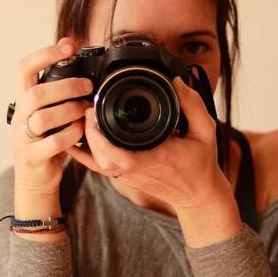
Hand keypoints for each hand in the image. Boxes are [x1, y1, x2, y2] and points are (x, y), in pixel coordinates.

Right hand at [11, 37, 93, 196]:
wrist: (35, 177)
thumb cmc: (47, 138)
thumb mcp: (49, 108)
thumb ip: (57, 84)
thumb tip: (70, 47)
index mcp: (24, 99)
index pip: (25, 69)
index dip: (45, 55)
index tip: (68, 47)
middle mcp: (21, 116)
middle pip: (36, 93)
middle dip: (66, 86)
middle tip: (88, 86)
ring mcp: (24, 137)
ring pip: (43, 118)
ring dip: (69, 110)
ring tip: (86, 109)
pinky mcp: (33, 156)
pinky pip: (53, 143)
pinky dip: (71, 134)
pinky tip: (82, 130)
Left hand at [71, 75, 234, 210]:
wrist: (198, 195)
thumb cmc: (202, 163)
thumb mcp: (206, 130)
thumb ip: (193, 104)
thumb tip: (177, 82)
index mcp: (154, 160)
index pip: (120, 155)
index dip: (100, 137)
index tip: (93, 112)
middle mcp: (136, 170)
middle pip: (101, 159)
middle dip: (88, 134)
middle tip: (85, 108)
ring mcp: (128, 176)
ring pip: (97, 164)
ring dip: (85, 142)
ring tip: (81, 117)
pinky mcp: (125, 176)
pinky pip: (99, 167)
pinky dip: (84, 154)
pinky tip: (71, 141)